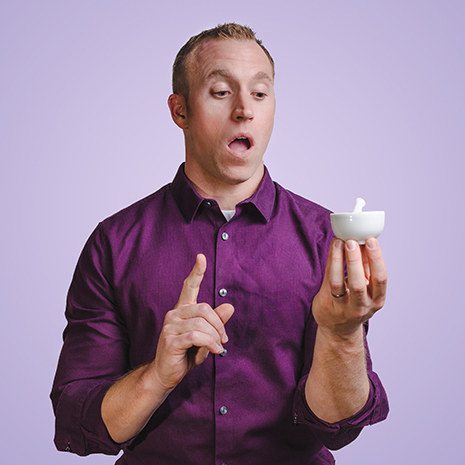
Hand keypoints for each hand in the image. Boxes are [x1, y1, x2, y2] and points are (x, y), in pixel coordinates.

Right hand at [151, 254, 233, 389]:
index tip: (201, 257)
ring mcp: (170, 326)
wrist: (166, 375)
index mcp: (182, 310)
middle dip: (218, 324)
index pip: (188, 286)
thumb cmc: (186, 354)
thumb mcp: (206, 337)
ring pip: (201, 323)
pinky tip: (214, 350)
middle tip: (224, 339)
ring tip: (218, 347)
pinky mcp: (170, 340)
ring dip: (215, 336)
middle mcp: (174, 314)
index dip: (196, 272)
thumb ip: (216, 322)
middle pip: (204, 308)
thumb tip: (230, 306)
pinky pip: (196, 336)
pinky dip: (210, 343)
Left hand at [312, 238, 386, 338]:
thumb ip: (366, 266)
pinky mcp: (327, 305)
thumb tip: (366, 240)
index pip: (380, 278)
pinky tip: (332, 251)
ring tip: (339, 243)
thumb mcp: (367, 286)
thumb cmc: (355, 300)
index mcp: (377, 299)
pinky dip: (331, 265)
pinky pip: (328, 283)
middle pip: (359, 283)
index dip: (376, 258)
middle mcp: (362, 306)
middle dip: (355, 260)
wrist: (339, 328)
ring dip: (339, 260)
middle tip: (352, 241)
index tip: (371, 240)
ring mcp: (343, 308)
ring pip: (340, 283)